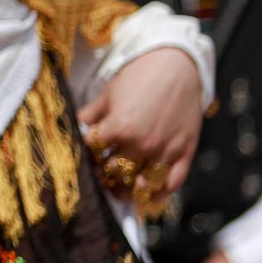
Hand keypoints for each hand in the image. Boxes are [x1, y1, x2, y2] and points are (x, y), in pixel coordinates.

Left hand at [80, 48, 202, 197]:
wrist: (177, 65)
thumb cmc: (140, 76)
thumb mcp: (109, 93)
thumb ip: (92, 114)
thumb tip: (77, 127)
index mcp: (119, 127)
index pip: (94, 153)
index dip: (87, 154)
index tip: (86, 155)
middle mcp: (142, 143)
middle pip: (115, 172)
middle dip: (104, 174)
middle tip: (100, 174)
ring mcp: (164, 151)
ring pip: (141, 184)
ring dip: (127, 189)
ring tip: (118, 188)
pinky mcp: (184, 154)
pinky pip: (171, 183)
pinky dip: (158, 194)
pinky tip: (147, 197)